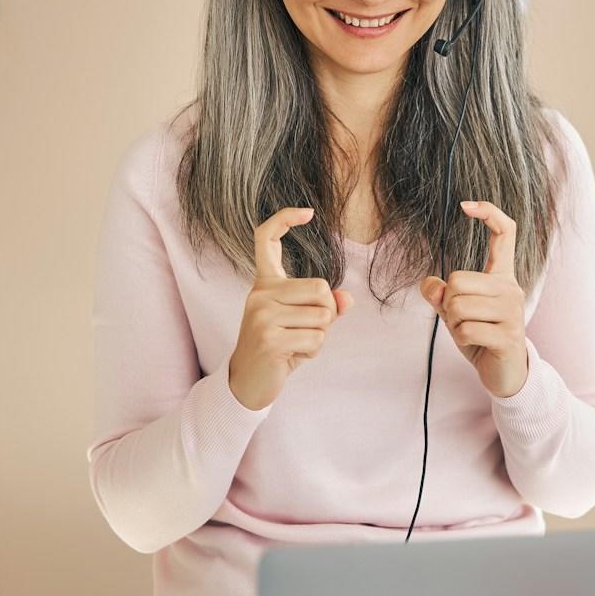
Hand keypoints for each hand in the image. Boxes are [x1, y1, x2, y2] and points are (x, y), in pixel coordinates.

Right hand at [226, 207, 352, 410]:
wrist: (248, 383)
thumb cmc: (278, 348)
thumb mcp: (301, 323)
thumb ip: (324, 307)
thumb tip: (346, 298)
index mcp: (264, 284)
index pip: (265, 239)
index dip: (284, 219)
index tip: (307, 212)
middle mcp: (259, 294)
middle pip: (321, 288)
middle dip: (326, 314)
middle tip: (304, 330)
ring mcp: (262, 315)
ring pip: (323, 316)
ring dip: (319, 336)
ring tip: (296, 344)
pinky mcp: (269, 338)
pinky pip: (316, 338)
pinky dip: (313, 351)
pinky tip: (292, 356)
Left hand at [420, 200, 528, 398]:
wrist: (507, 373)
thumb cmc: (481, 337)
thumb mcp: (457, 313)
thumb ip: (442, 295)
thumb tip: (429, 284)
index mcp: (502, 276)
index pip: (505, 233)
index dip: (488, 213)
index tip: (466, 204)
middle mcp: (511, 288)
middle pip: (457, 280)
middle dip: (448, 304)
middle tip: (463, 319)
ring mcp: (513, 311)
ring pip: (458, 305)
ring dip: (454, 323)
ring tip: (470, 332)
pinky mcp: (508, 335)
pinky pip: (465, 329)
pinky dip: (461, 339)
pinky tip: (476, 344)